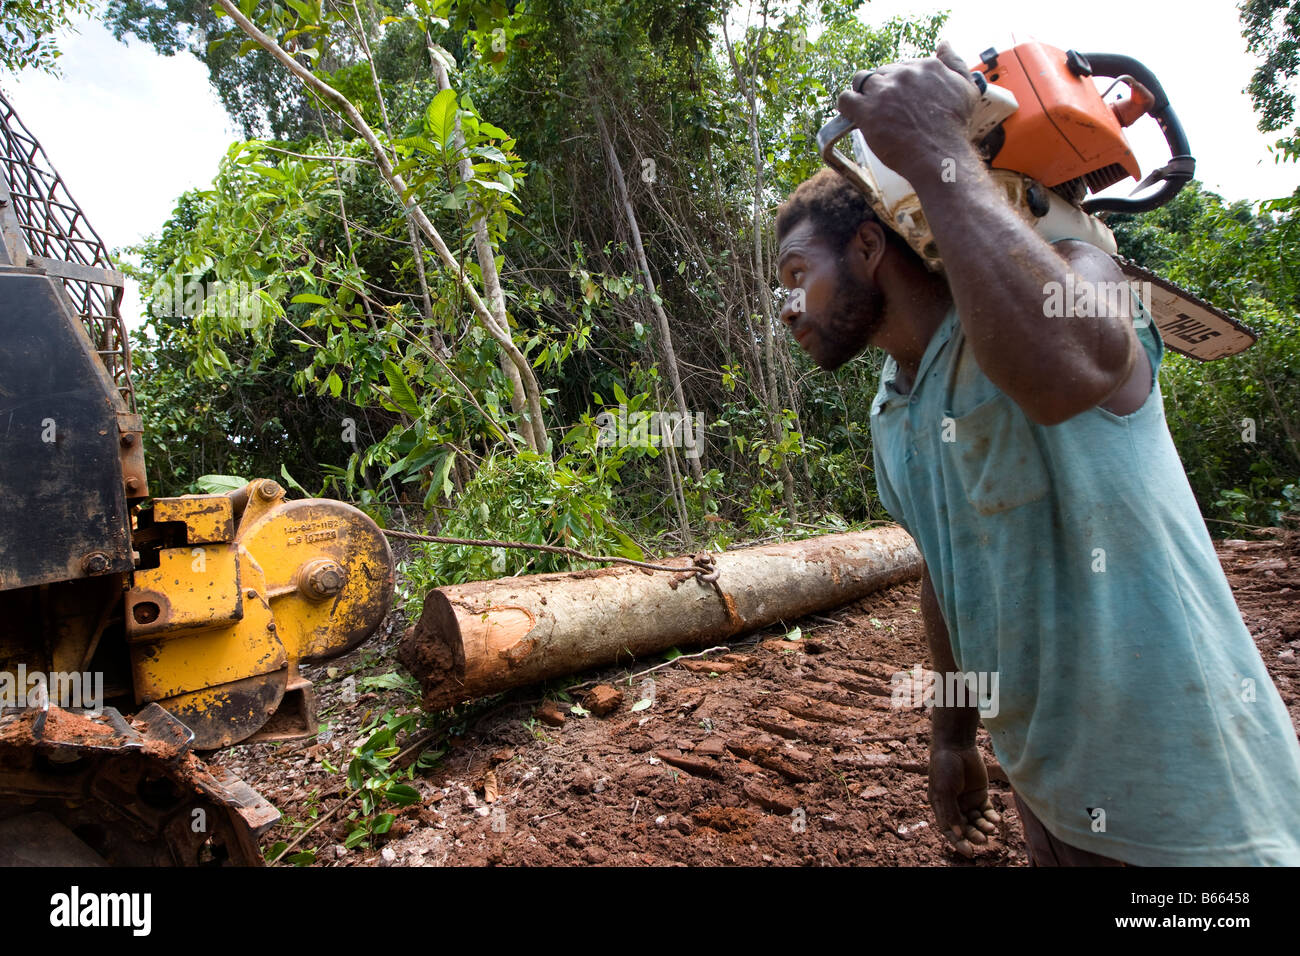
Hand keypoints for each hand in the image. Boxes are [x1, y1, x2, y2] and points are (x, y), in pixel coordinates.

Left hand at [834, 40, 978, 181]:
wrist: (940, 156)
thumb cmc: (954, 129)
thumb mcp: (967, 89)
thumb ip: (955, 63)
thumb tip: (944, 44)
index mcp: (926, 66)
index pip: (902, 67)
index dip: (899, 84)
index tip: (902, 101)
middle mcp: (904, 74)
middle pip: (881, 73)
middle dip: (882, 89)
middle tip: (888, 111)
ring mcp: (884, 92)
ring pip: (861, 81)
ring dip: (863, 94)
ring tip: (869, 110)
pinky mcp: (867, 111)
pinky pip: (845, 99)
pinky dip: (847, 106)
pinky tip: (853, 115)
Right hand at [928, 743, 1000, 857]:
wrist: (956, 745)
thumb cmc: (944, 767)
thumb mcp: (945, 791)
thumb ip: (951, 813)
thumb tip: (958, 835)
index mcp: (941, 807)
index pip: (950, 830)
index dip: (958, 843)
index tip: (969, 852)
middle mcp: (954, 806)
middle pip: (965, 828)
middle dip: (974, 835)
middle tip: (983, 839)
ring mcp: (967, 800)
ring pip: (977, 821)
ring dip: (984, 827)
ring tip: (991, 828)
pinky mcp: (980, 794)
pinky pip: (986, 811)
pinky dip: (991, 816)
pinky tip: (996, 819)